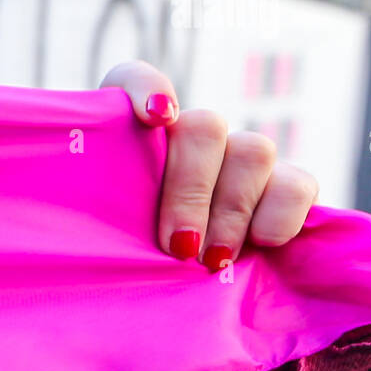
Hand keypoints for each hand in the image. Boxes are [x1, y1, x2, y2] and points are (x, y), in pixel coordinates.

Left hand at [101, 61, 318, 269]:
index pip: (131, 80)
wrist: (163, 290)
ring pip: (252, 150)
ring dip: (232, 208)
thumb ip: (92, 214)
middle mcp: (187, 134)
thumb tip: (73, 220)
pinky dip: (282, 212)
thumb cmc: (116, 256)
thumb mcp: (96, 236)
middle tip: (178, 245)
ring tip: (212, 260)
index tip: (155, 118)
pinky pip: (298, 183)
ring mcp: (238, 158)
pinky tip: (263, 242)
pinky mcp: (283, 188)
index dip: (146, 89)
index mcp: (131, 134)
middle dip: (192, 189)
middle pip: (203, 127)